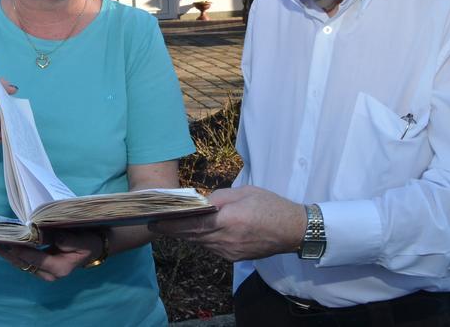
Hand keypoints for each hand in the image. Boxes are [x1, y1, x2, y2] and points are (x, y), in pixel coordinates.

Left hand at [0, 229, 104, 281]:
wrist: (93, 249)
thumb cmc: (88, 243)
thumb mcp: (82, 240)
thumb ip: (66, 239)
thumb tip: (46, 234)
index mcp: (59, 268)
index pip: (35, 258)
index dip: (21, 250)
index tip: (9, 241)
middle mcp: (49, 274)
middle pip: (23, 263)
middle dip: (6, 252)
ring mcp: (43, 272)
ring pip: (20, 263)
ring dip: (6, 253)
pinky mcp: (40, 267)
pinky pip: (23, 260)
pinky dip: (11, 252)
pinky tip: (1, 244)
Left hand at [149, 186, 305, 261]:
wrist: (293, 230)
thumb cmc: (270, 206)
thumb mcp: (244, 192)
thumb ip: (219, 197)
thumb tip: (201, 202)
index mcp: (229, 220)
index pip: (193, 224)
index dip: (171, 224)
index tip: (155, 221)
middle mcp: (226, 239)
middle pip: (193, 236)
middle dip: (173, 230)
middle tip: (156, 222)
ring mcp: (230, 252)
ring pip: (201, 243)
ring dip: (187, 234)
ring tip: (173, 224)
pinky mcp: (234, 257)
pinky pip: (212, 247)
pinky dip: (202, 239)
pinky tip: (198, 231)